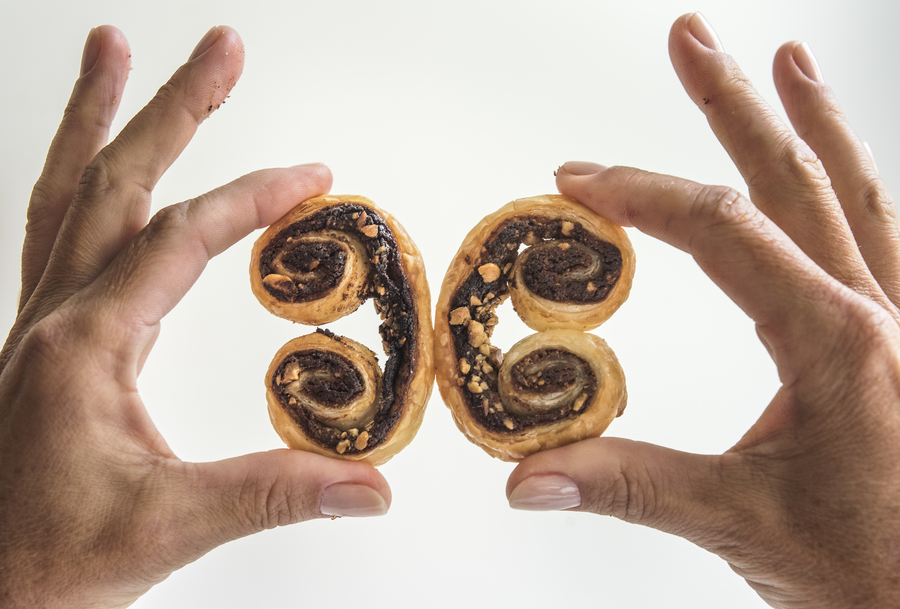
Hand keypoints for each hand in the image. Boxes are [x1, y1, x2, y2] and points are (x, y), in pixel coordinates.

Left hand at [0, 26, 389, 607]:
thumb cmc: (47, 563)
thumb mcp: (168, 527)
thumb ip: (273, 494)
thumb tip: (370, 486)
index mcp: (81, 346)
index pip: (178, 239)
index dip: (251, 199)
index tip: (312, 176)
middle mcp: (52, 319)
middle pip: (111, 182)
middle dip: (170, 106)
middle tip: (218, 44)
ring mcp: (41, 325)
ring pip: (65, 196)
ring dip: (96, 119)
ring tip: (114, 51)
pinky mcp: (48, 343)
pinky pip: (60, 235)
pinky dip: (82, 182)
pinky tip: (99, 166)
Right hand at [507, 12, 899, 607]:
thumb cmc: (871, 572)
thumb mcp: (741, 523)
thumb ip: (629, 487)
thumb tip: (527, 478)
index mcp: (837, 340)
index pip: (721, 232)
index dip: (640, 195)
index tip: (577, 180)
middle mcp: (879, 314)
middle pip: (793, 181)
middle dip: (732, 103)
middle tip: (692, 36)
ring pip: (855, 195)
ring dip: (812, 123)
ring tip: (785, 62)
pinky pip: (883, 238)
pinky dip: (855, 184)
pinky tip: (838, 164)